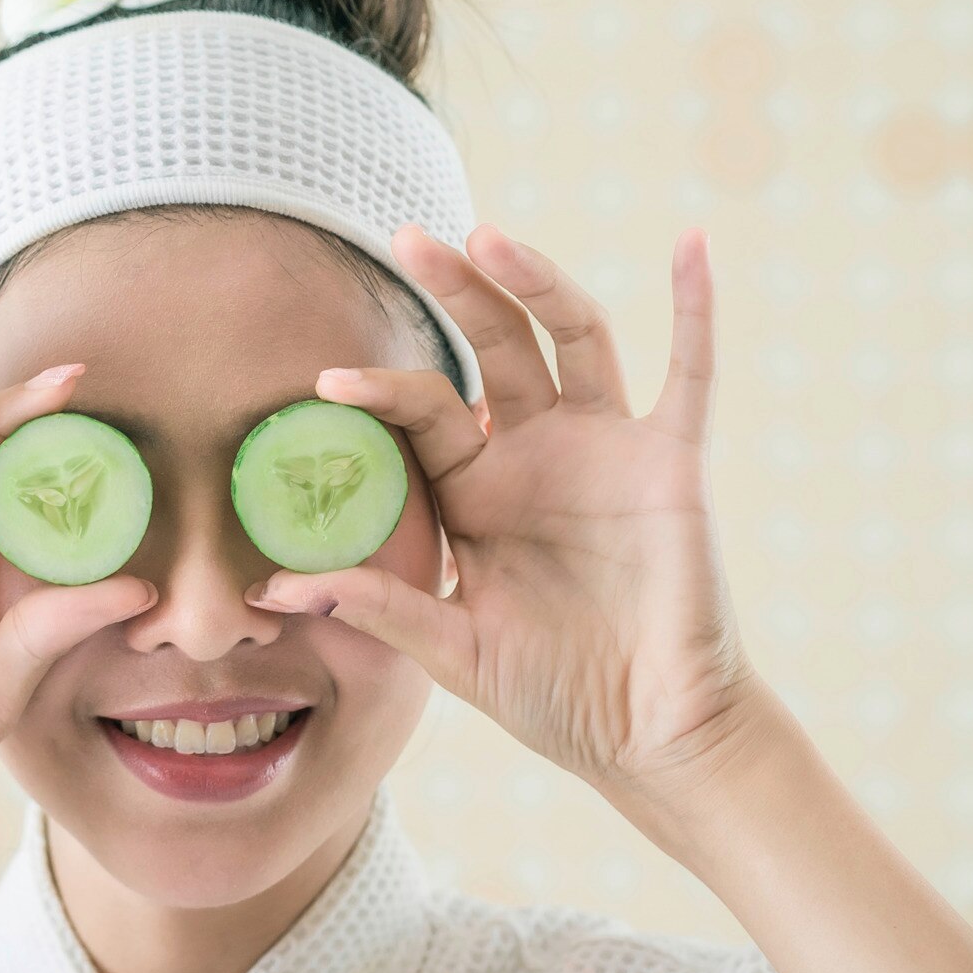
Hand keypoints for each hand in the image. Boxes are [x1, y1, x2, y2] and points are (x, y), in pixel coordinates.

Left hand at [245, 221, 772, 798]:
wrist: (650, 735)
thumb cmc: (552, 694)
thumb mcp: (451, 650)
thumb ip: (379, 608)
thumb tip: (277, 587)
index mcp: (477, 489)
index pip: (426, 412)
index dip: (382, 391)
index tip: (327, 384)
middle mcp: (538, 452)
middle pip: (493, 346)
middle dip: (454, 291)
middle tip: (408, 240)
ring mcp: (607, 448)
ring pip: (572, 337)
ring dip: (536, 281)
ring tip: (491, 237)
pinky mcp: (672, 463)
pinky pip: (690, 373)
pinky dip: (694, 307)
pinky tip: (691, 244)